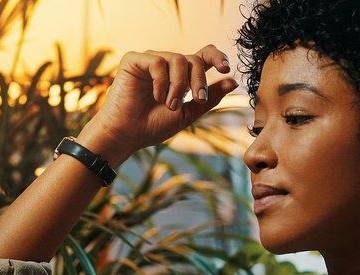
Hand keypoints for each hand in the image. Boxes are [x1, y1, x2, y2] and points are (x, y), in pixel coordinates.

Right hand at [80, 45, 239, 160]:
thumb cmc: (153, 126)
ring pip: (177, 59)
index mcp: (180, 75)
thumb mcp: (188, 113)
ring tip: (170, 104)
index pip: (204, 55)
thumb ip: (208, 97)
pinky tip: (156, 96)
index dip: (218, 56)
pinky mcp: (133, 60)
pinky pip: (157, 62)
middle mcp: (166, 65)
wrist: (127, 135)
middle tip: (195, 99)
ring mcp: (150, 60)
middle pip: (194, 59)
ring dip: (179, 84)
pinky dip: (161, 81)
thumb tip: (232, 81)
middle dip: (198, 80)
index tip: (225, 69)